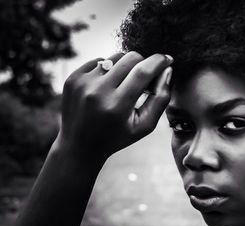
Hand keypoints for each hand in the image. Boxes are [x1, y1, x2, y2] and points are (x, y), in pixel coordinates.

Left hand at [57, 51, 172, 157]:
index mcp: (117, 106)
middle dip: (143, 63)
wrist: (79, 145)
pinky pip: (99, 60)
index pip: (143, 71)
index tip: (167, 59)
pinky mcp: (73, 78)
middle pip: (131, 58)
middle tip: (145, 79)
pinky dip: (108, 70)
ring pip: (115, 57)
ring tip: (124, 86)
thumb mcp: (145, 125)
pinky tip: (107, 88)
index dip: (159, 61)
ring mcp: (82, 83)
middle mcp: (97, 91)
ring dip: (126, 67)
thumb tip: (167, 70)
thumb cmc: (117, 136)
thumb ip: (160, 99)